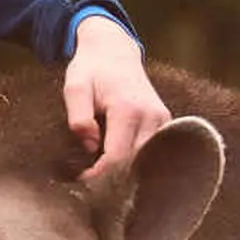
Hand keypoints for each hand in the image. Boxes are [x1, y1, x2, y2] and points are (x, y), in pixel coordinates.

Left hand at [65, 15, 168, 172]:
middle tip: (93, 186)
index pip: (116, 157)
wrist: (115, 52)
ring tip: (106, 177)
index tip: (83, 180)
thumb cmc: (91, 71)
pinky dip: (140, 162)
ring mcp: (162, 120)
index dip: (99, 175)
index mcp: (127, 109)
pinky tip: (122, 166)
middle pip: (135, 164)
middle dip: (114, 178)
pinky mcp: (166, 123)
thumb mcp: (74, 88)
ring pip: (148, 161)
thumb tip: (91, 146)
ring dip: (128, 172)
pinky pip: (155, 152)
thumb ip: (79, 117)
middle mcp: (151, 116)